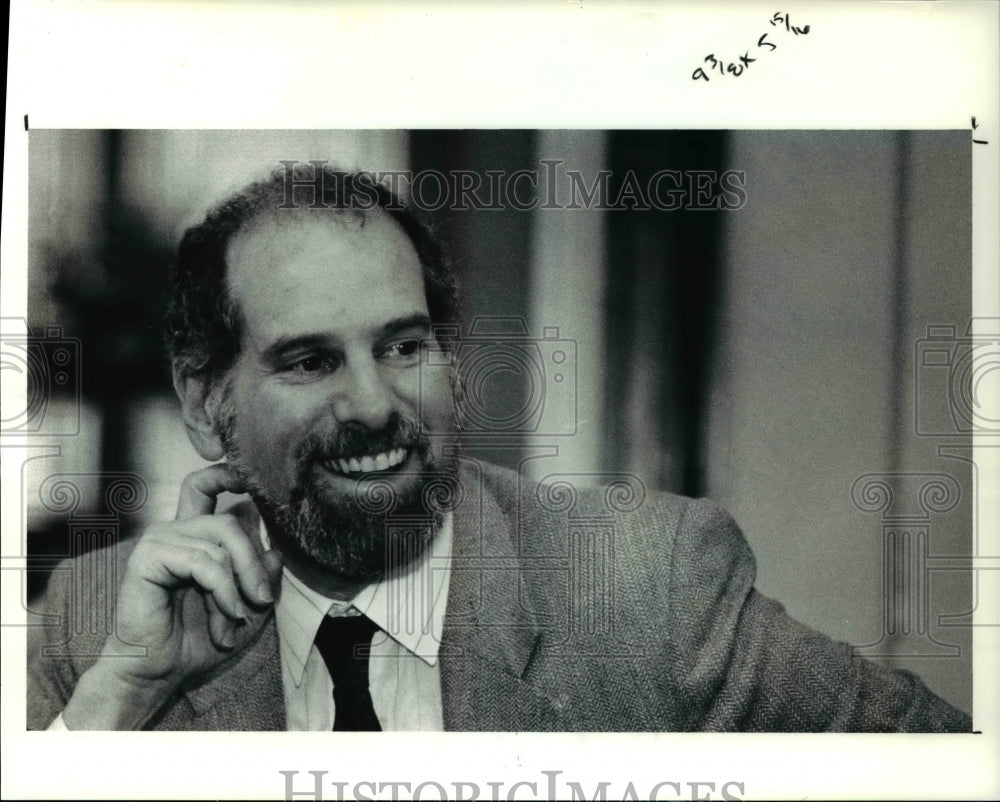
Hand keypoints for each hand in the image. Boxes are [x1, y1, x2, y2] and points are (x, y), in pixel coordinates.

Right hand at [62, 464, 281, 729]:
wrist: (159, 673)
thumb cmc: (197, 641)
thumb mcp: (246, 606)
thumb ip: (262, 576)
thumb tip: (277, 550)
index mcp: (194, 534)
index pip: (206, 485)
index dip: (227, 473)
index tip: (250, 478)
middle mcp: (175, 529)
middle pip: (230, 519)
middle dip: (254, 562)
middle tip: (263, 600)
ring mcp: (160, 540)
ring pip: (221, 541)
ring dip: (238, 586)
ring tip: (236, 620)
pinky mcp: (148, 557)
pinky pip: (204, 561)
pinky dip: (224, 590)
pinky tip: (228, 616)